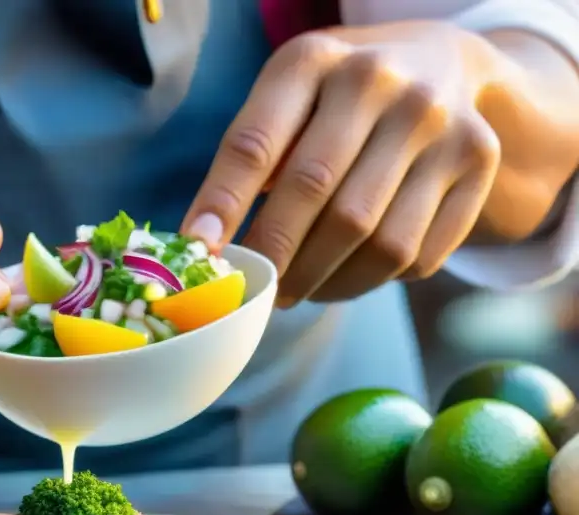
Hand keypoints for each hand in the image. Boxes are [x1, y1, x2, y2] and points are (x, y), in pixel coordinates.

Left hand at [183, 21, 502, 305]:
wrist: (442, 63)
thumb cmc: (336, 97)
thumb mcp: (289, 96)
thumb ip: (254, 155)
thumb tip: (211, 242)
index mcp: (313, 60)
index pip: (255, 144)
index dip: (224, 203)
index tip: (200, 249)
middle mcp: (381, 82)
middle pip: (318, 197)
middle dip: (278, 257)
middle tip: (257, 291)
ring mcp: (438, 121)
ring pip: (375, 238)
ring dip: (326, 282)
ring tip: (298, 291)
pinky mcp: (477, 160)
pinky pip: (418, 254)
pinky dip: (375, 279)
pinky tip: (350, 273)